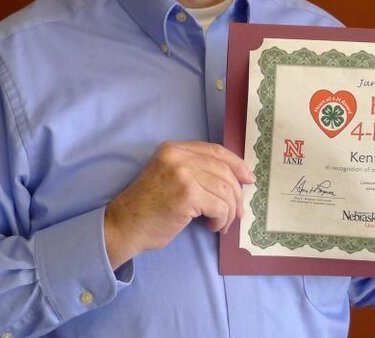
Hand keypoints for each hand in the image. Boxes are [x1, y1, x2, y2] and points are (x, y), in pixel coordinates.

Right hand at [103, 141, 254, 268]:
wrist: (125, 225)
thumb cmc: (148, 207)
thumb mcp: (169, 176)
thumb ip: (194, 169)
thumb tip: (234, 178)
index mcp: (174, 148)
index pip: (215, 150)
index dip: (236, 164)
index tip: (248, 178)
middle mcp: (178, 156)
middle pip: (224, 170)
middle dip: (237, 194)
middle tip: (238, 212)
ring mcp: (182, 174)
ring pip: (225, 190)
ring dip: (229, 211)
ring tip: (221, 223)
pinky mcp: (187, 194)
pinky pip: (220, 206)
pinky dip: (221, 219)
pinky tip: (212, 226)